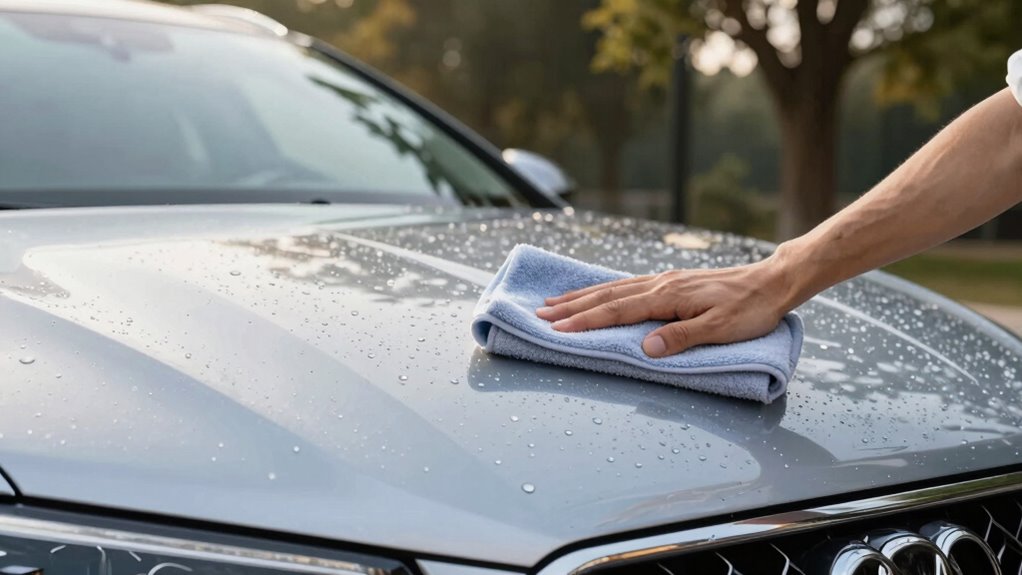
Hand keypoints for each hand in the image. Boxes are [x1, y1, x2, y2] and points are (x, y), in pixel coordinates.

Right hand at [535, 259, 795, 357]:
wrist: (772, 282)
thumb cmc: (750, 309)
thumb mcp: (720, 329)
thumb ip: (681, 338)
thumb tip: (646, 348)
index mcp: (667, 296)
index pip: (617, 310)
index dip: (585, 320)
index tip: (557, 328)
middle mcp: (660, 284)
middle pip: (606, 295)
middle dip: (572, 307)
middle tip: (540, 314)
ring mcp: (664, 280)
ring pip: (613, 287)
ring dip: (583, 296)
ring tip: (555, 302)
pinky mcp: (671, 281)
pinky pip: (627, 284)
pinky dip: (603, 288)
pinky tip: (596, 292)